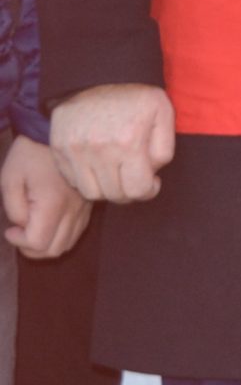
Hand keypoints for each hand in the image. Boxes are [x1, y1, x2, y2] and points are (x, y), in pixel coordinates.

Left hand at [3, 133, 90, 257]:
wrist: (56, 135)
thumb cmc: (29, 156)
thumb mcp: (10, 179)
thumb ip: (13, 208)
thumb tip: (22, 225)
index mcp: (52, 203)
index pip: (39, 242)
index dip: (19, 242)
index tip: (9, 229)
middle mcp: (73, 210)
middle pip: (55, 249)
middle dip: (31, 249)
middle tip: (18, 233)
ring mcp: (83, 209)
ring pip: (67, 244)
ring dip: (46, 245)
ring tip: (32, 230)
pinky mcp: (87, 206)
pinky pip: (76, 232)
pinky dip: (60, 237)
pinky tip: (48, 225)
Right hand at [47, 84, 176, 203]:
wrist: (98, 74)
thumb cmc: (136, 96)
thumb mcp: (164, 114)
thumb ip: (164, 149)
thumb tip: (151, 175)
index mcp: (129, 142)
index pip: (137, 190)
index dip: (148, 191)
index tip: (151, 182)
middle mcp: (99, 150)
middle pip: (114, 194)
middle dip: (129, 192)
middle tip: (134, 179)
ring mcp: (75, 150)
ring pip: (91, 192)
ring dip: (106, 189)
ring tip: (116, 173)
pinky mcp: (59, 148)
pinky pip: (72, 180)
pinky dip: (86, 179)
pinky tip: (98, 165)